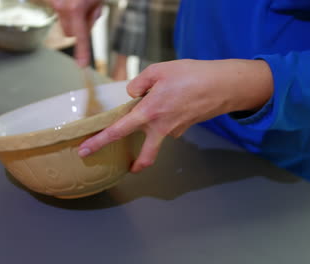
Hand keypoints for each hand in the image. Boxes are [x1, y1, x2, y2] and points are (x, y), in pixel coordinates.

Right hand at [49, 0, 102, 65]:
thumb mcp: (98, 2)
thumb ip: (92, 18)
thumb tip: (86, 29)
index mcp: (75, 8)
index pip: (80, 37)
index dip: (82, 52)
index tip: (82, 64)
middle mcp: (61, 6)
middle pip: (69, 32)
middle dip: (77, 28)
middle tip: (86, 13)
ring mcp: (54, 3)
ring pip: (64, 23)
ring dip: (71, 18)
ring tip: (80, 3)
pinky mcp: (52, 1)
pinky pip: (60, 13)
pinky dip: (66, 10)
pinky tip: (72, 1)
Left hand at [78, 59, 273, 171]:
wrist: (224, 85)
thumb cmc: (191, 75)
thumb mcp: (159, 70)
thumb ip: (140, 82)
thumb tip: (133, 93)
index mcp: (148, 112)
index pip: (118, 131)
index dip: (99, 142)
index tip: (86, 151)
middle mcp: (161, 127)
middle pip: (147, 156)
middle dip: (137, 164)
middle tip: (129, 166)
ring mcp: (176, 130)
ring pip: (159, 133)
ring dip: (155, 125)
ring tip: (166, 100)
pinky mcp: (186, 127)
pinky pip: (171, 124)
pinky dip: (168, 116)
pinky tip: (176, 101)